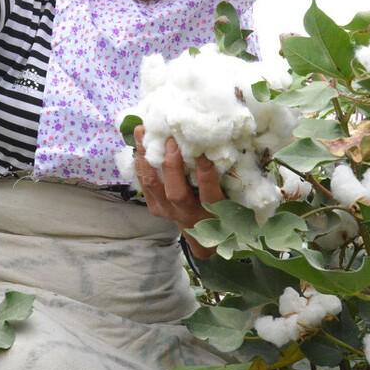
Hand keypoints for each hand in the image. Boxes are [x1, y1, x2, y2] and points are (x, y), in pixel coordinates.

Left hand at [132, 125, 223, 259]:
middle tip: (171, 140)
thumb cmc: (221, 212)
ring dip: (147, 157)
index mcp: (211, 212)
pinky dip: (141, 162)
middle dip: (172, 165)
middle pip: (175, 193)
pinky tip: (139, 143)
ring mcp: (167, 211)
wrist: (204, 237)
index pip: (208, 193)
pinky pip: (144, 183)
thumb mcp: (231, 199)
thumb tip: (220, 145)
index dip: (205, 173)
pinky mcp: (155, 207)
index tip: (203, 152)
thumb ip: (226, 177)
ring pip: (153, 184)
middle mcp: (186, 213)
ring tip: (142, 131)